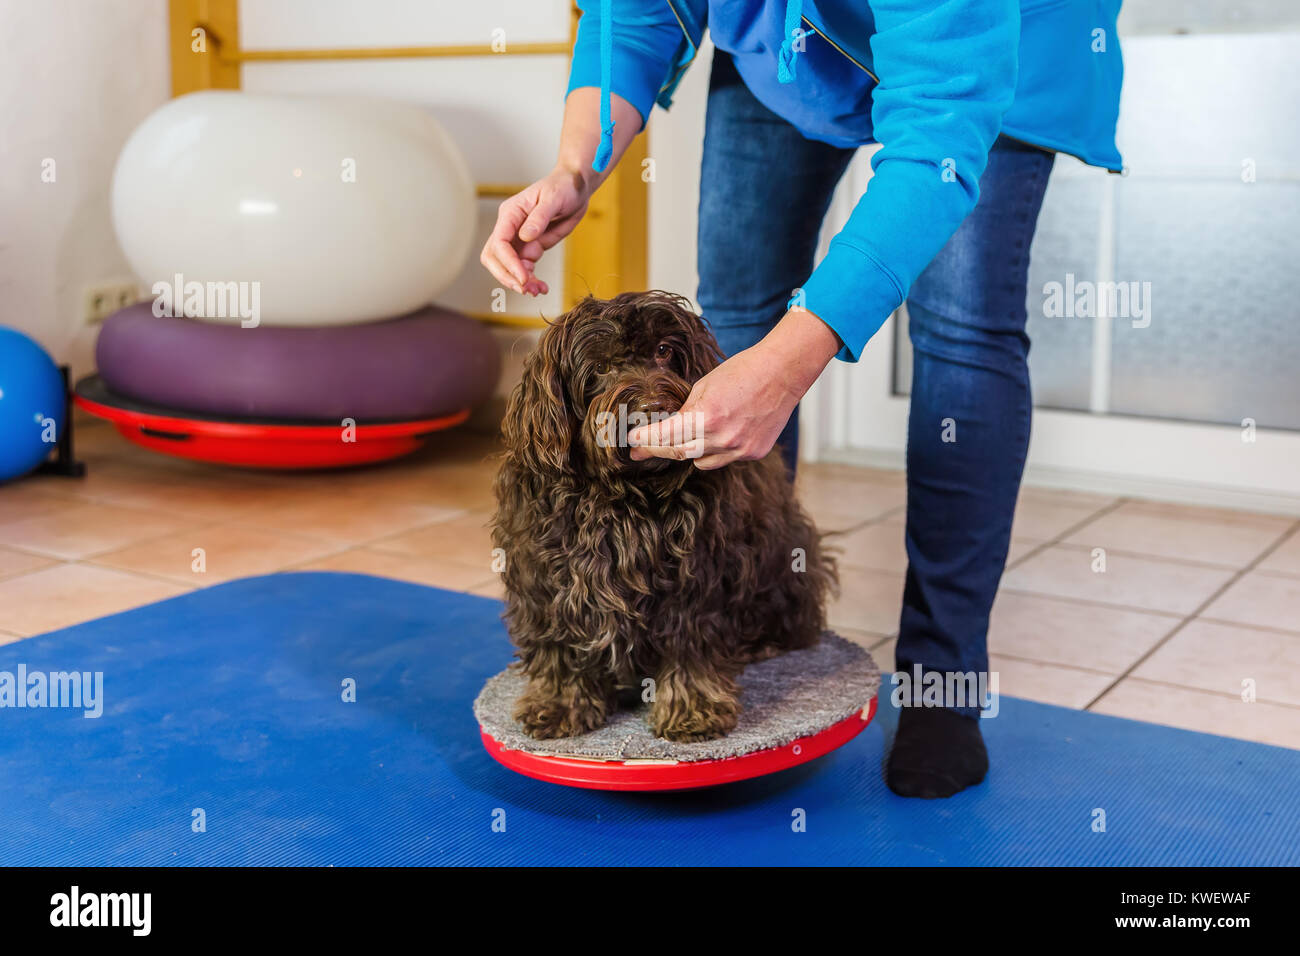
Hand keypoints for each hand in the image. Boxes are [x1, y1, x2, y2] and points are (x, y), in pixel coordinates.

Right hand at [480, 166, 590, 295]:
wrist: (576, 188)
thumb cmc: (564, 187)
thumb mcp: (554, 199)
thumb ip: (539, 218)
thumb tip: (525, 237)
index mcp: (511, 213)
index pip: (499, 243)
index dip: (509, 263)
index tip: (524, 278)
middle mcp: (510, 227)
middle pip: (494, 258)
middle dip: (507, 276)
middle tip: (527, 289)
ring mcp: (518, 239)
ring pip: (507, 267)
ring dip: (519, 282)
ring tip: (539, 290)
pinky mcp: (530, 247)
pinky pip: (523, 268)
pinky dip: (530, 280)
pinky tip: (541, 286)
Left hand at [627, 308, 842, 469]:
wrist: (782, 373)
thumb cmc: (742, 371)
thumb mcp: (704, 386)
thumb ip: (686, 411)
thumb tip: (668, 429)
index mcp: (705, 416)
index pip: (665, 436)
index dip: (645, 440)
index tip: (632, 441)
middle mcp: (722, 438)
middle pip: (679, 454)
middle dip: (658, 450)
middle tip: (642, 449)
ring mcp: (739, 449)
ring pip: (701, 462)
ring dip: (691, 450)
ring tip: (693, 433)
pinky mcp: (753, 453)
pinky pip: (725, 458)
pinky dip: (718, 449)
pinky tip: (725, 430)